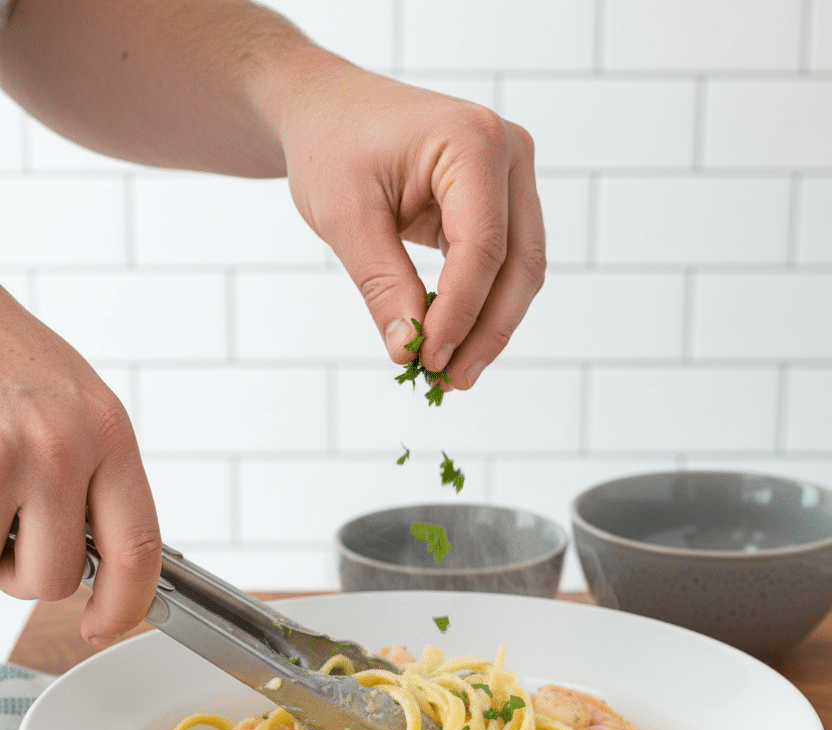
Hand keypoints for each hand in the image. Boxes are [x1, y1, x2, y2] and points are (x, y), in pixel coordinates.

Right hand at [0, 287, 161, 643]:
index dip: (123, 605)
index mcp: (107, 432)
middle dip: (25, 570)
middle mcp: (65, 446)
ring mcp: (10, 455)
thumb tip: (97, 557)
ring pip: (4, 569)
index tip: (103, 625)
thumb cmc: (4, 356)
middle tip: (7, 523)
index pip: (140, 549)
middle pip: (58, 577)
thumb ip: (94, 478)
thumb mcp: (75, 405)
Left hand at [279, 59, 544, 387]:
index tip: (428, 360)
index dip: (459, 313)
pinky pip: (505, 265)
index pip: (482, 247)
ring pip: (521, 271)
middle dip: (486, 331)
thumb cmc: (331, 146)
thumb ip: (382, 284)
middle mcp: (508, 153)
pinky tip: (452, 344)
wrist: (326, 110)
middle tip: (450, 381)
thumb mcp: (344, 217)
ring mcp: (512, 176)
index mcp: (472, 141)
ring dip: (490, 327)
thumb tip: (408, 351)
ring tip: (452, 374)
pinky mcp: (502, 201)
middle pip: (519, 263)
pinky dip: (481, 307)